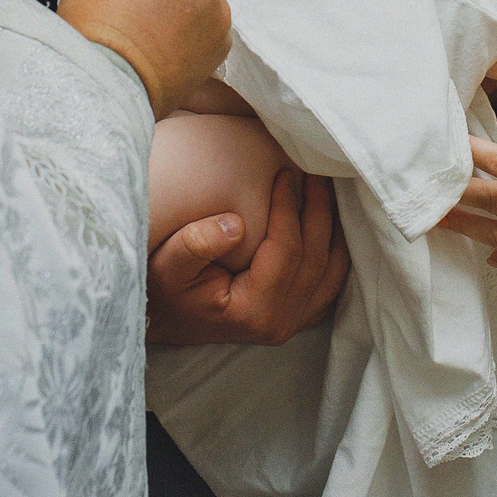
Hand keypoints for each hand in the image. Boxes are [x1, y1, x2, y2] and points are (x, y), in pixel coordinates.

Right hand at [147, 168, 349, 345]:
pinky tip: (333, 225)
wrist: (160, 321)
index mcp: (252, 310)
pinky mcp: (294, 319)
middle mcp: (279, 323)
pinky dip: (336, 254)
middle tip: (316, 172)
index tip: (285, 174)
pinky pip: (329, 285)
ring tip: (328, 191)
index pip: (286, 251)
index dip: (289, 208)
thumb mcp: (166, 264)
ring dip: (335, 229)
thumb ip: (196, 243)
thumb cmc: (162, 289)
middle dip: (320, 211)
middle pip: (317, 259)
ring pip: (332, 273)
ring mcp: (291, 325)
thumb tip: (236, 222)